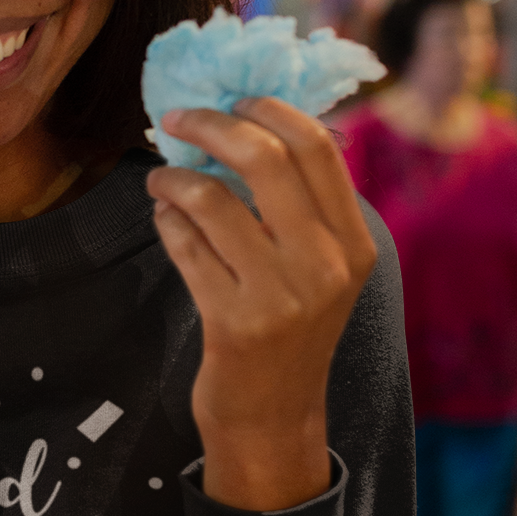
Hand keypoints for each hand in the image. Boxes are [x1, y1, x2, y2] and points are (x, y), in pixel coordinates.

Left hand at [146, 99, 376, 510]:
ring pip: (213, 199)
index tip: (233, 100)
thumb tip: (259, 126)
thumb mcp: (319, 270)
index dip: (269, 110)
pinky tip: (163, 216)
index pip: (318, 148)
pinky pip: (186, 245)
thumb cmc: (289, 330)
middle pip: (265, 159)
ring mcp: (281, 296)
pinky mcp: (234, 321)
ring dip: (175, 177)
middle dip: (212, 126)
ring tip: (161, 178)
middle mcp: (327, 266)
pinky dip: (166, 220)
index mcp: (355, 244)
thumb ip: (302, 207)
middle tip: (180, 118)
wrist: (272, 415)